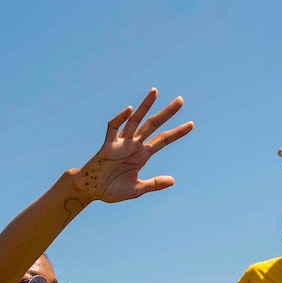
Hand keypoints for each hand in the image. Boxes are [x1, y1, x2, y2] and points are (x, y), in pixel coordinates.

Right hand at [75, 89, 192, 204]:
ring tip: (155, 91)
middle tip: (181, 100)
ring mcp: (121, 143)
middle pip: (153, 125)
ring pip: (135, 120)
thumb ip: (154, 184)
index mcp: (142, 155)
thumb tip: (173, 181)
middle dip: (167, 113)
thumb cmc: (112, 190)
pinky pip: (114, 128)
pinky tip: (129, 110)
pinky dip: (120, 118)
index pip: (163, 140)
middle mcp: (134, 145)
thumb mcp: (137, 189)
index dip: (177, 132)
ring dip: (145, 106)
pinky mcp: (107, 144)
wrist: (90, 190)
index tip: (191, 124)